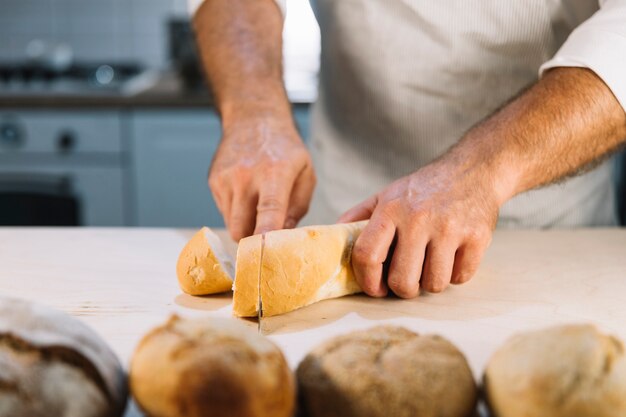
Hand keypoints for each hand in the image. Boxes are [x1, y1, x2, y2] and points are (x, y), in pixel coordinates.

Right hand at [209, 115, 315, 240]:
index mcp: (274, 173)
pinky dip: (236, 212)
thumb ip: (298, 208)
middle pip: (241, 229)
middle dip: (254, 240)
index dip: (265, 233)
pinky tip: (247, 194)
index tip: (263, 250)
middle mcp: (245, 176)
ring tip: (258, 205)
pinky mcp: (214, 181)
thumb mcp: (305, 173)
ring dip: (245, 225)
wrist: (253, 119)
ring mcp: (226, 179)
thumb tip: (283, 235)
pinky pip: (224, 211)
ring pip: (231, 224)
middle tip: (268, 234)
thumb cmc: (284, 149)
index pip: (268, 210)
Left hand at [339, 159, 499, 297]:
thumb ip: (358, 216)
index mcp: (391, 209)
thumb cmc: (423, 188)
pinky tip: (452, 257)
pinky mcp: (477, 237)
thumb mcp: (387, 194)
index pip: (368, 255)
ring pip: (433, 284)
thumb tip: (332, 236)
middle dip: (402, 289)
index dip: (368, 281)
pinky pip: (460, 278)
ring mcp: (450, 229)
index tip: (375, 288)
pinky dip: (455, 275)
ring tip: (430, 265)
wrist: (473, 169)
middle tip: (406, 280)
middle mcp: (419, 219)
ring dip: (430, 282)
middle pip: (402, 281)